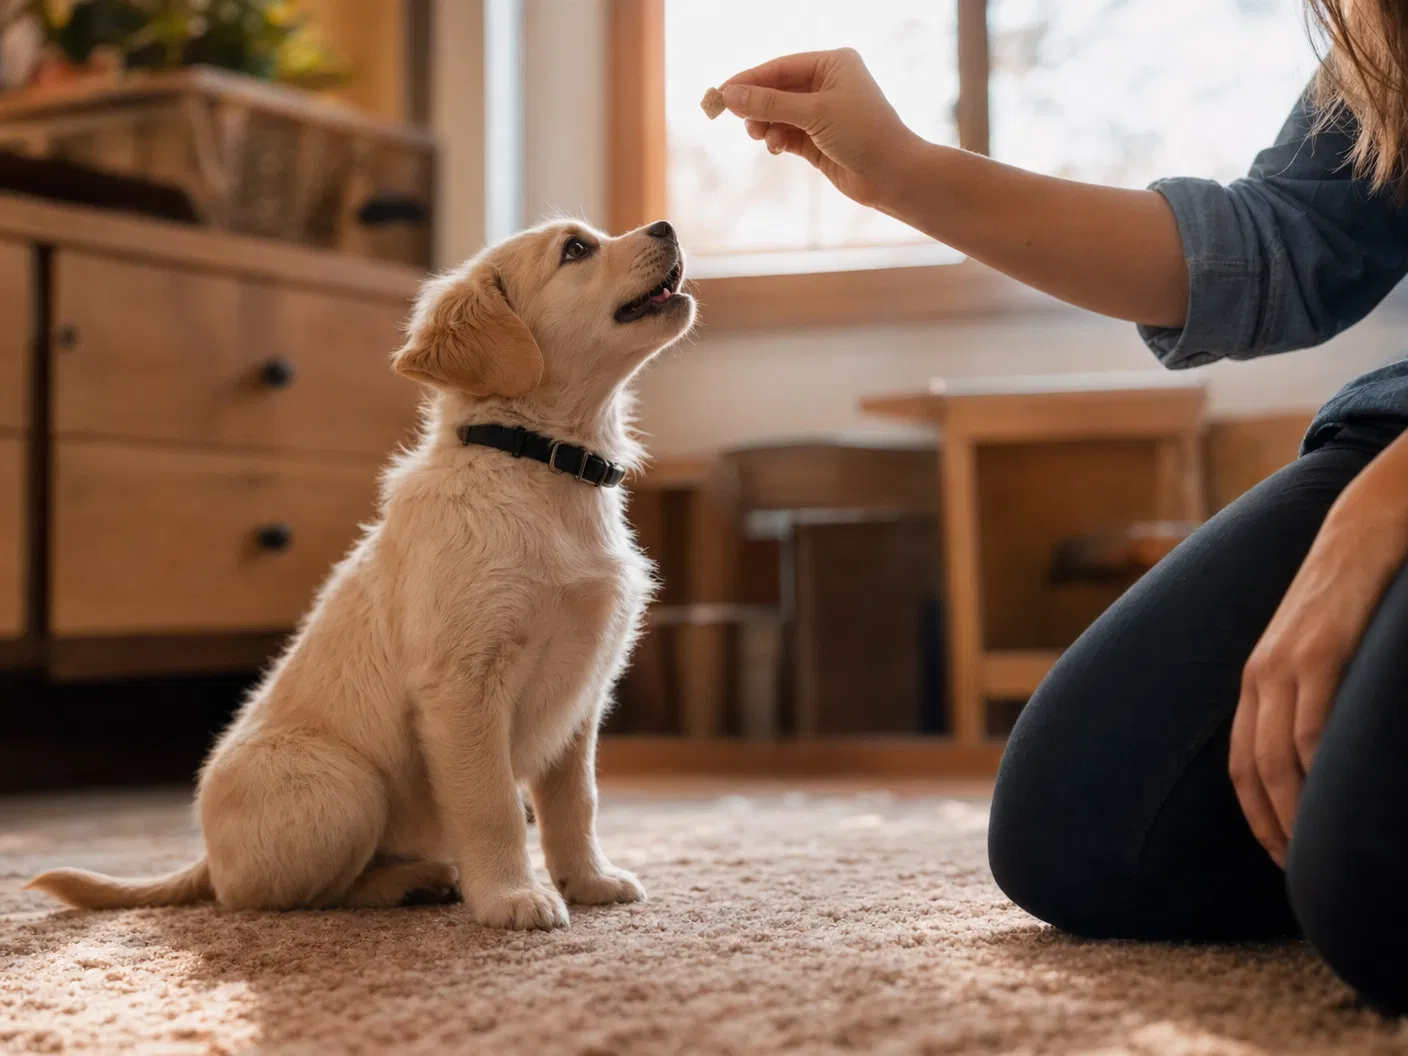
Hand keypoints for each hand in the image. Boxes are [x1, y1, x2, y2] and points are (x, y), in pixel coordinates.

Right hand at [720, 48, 921, 208]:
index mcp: (833, 64)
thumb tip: (730, 94)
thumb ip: (770, 103)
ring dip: (765, 124)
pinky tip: (774, 147)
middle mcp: (828, 85)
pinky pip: (787, 134)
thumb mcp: (814, 113)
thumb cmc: (863, 133)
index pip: (781, 67)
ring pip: (780, 114)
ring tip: (759, 135)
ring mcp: (823, 114)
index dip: (750, 79)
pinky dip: (776, 139)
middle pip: (778, 90)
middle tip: (731, 116)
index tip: (722, 92)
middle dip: (756, 104)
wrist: (892, 175)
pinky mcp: (819, 141)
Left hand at [1231, 444, 1407, 866]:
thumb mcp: (1320, 653)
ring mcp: (1287, 661)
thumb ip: (1312, 698)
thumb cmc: (1349, 599)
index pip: (1240, 765)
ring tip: (1315, 848)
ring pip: (1279, 753)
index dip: (1256, 816)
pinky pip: (1312, 716)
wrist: (1363, 530)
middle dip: (1272, 825)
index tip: (1279, 856)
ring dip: (1294, 807)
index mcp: (1255, 682)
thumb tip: (1321, 752)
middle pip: (1253, 769)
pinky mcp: (1321, 647)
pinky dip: (1316, 761)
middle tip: (1297, 870)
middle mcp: (1260, 676)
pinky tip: (1330, 793)